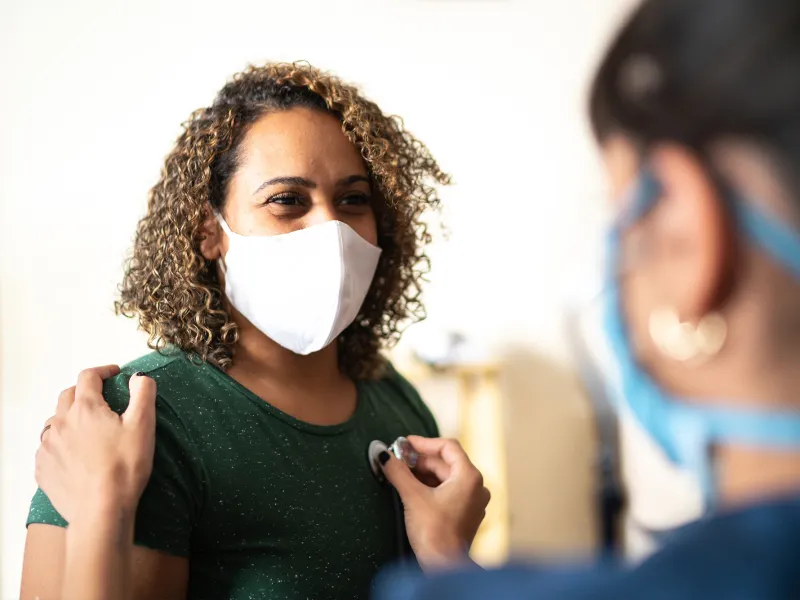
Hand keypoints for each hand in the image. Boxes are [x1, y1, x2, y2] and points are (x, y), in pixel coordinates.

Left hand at [35, 366, 156, 522]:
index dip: (103, 371)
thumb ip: (143, 394)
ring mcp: (48, 446)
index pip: (89, 377)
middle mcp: (61, 422)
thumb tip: (139, 377)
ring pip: (55, 421)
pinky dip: (61, 443)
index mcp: (86, 408)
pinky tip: (75, 454)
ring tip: (87, 429)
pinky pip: (48, 447)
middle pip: (68, 395)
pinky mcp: (42, 468)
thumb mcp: (143, 425)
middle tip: (102, 399)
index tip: (115, 374)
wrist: (100, 510)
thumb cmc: (125, 466)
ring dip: (70, 418)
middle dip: (84, 391)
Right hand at [380, 436, 489, 570]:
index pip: (448, 447)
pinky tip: (413, 488)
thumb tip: (385, 456)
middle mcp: (476, 486)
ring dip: (424, 473)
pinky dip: (431, 486)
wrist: (443, 566)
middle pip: (446, 462)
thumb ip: (398, 471)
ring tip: (402, 473)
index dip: (424, 443)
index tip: (405, 443)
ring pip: (446, 477)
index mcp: (469, 477)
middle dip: (421, 460)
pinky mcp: (466, 514)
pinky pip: (449, 491)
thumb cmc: (435, 533)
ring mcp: (473, 501)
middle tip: (398, 459)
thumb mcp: (412, 496)